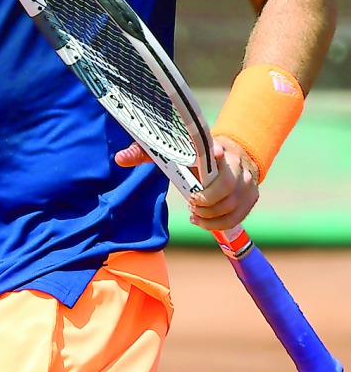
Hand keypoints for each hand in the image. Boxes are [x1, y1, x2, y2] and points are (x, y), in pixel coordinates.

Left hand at [115, 137, 259, 231]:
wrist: (230, 153)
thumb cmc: (193, 154)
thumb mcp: (171, 149)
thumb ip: (145, 153)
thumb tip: (119, 158)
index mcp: (214, 147)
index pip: (218, 149)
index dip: (217, 152)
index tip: (215, 152)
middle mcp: (235, 162)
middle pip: (227, 185)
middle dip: (207, 199)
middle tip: (192, 201)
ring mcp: (247, 180)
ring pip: (232, 204)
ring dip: (211, 215)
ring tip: (195, 214)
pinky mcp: (252, 196)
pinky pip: (238, 217)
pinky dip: (219, 224)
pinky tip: (203, 221)